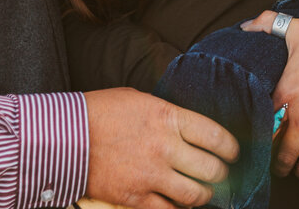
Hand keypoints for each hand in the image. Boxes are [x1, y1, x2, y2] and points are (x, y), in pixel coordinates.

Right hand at [83, 88, 238, 208]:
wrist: (65, 136)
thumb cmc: (101, 112)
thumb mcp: (141, 100)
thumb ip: (168, 116)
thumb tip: (190, 129)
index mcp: (168, 117)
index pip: (216, 136)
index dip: (231, 148)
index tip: (233, 152)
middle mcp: (164, 147)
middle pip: (211, 169)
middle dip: (221, 174)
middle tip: (220, 173)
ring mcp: (150, 175)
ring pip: (195, 195)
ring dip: (204, 196)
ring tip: (204, 192)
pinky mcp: (134, 198)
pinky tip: (179, 204)